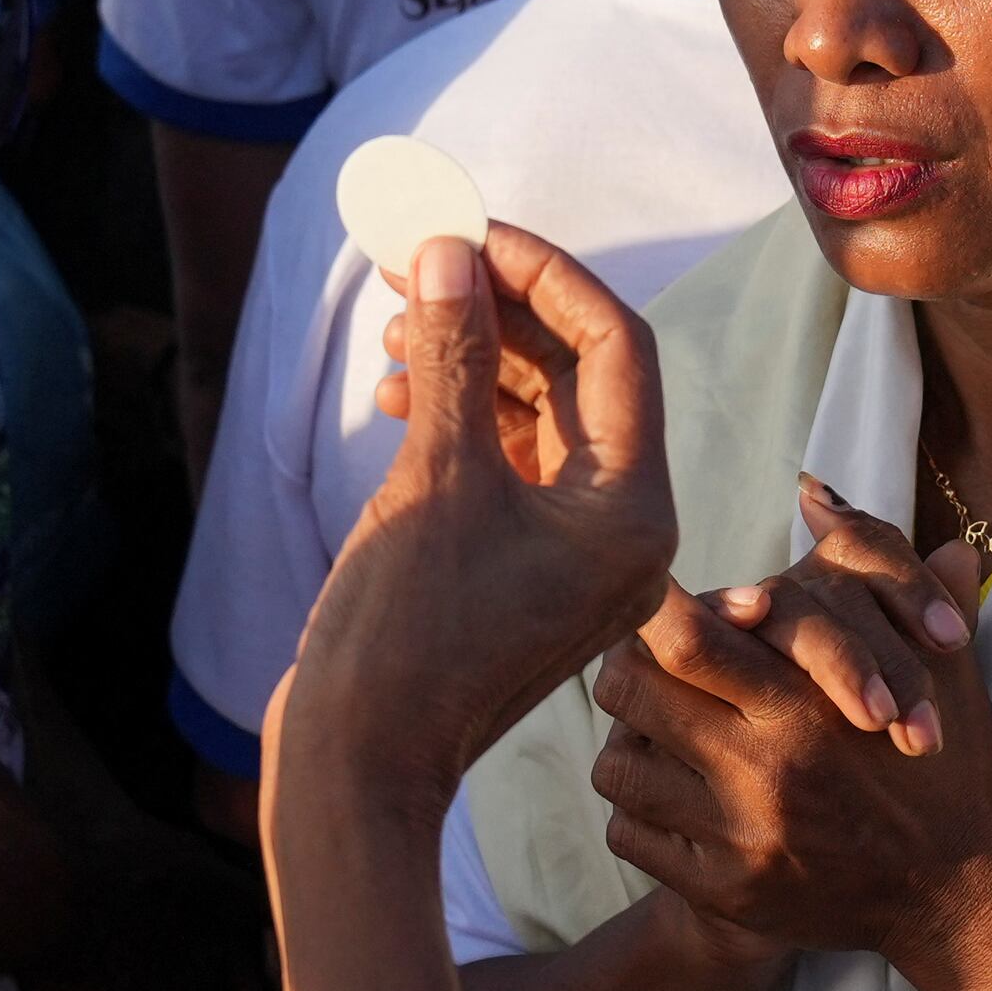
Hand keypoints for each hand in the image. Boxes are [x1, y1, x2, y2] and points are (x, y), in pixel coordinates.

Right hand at [276, 227, 675, 796]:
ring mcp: (571, 549)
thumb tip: (450, 251)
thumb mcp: (434, 477)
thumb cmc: (405, 637)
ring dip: (469, 353)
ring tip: (391, 322)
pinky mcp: (520, 562)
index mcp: (633, 510)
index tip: (465, 230)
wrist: (358, 760)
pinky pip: (507, 458)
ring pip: (537, 411)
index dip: (542, 272)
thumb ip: (453, 355)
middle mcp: (621, 527)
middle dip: (497, 306)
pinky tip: (394, 387)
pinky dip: (457, 410)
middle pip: (579, 373)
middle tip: (417, 254)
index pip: (616, 346)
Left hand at [585, 475, 991, 971]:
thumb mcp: (940, 664)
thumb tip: (823, 490)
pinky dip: (640, 812)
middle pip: (627, 692)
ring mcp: (739, 838)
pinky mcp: (723, 891)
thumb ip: (890, 572)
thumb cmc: (945, 763)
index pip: (684, 637)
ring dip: (629, 744)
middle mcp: (764, 771)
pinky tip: (675, 797)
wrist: (959, 891)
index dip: (651, 610)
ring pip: (616, 766)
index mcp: (807, 705)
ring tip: (659, 734)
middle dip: (629, 670)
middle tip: (647, 669)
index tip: (651, 603)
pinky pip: (628, 833)